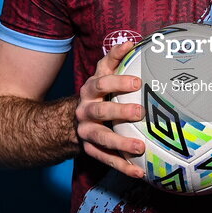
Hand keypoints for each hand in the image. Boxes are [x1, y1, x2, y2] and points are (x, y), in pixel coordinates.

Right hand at [74, 41, 145, 178]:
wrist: (72, 120)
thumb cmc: (99, 93)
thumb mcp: (102, 74)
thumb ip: (115, 59)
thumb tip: (133, 40)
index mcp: (91, 89)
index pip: (102, 82)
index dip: (118, 81)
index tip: (137, 82)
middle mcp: (86, 109)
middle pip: (100, 110)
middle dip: (119, 111)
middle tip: (140, 112)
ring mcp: (86, 131)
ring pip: (101, 137)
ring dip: (120, 142)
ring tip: (140, 147)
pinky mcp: (90, 149)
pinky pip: (105, 158)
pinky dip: (122, 166)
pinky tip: (140, 172)